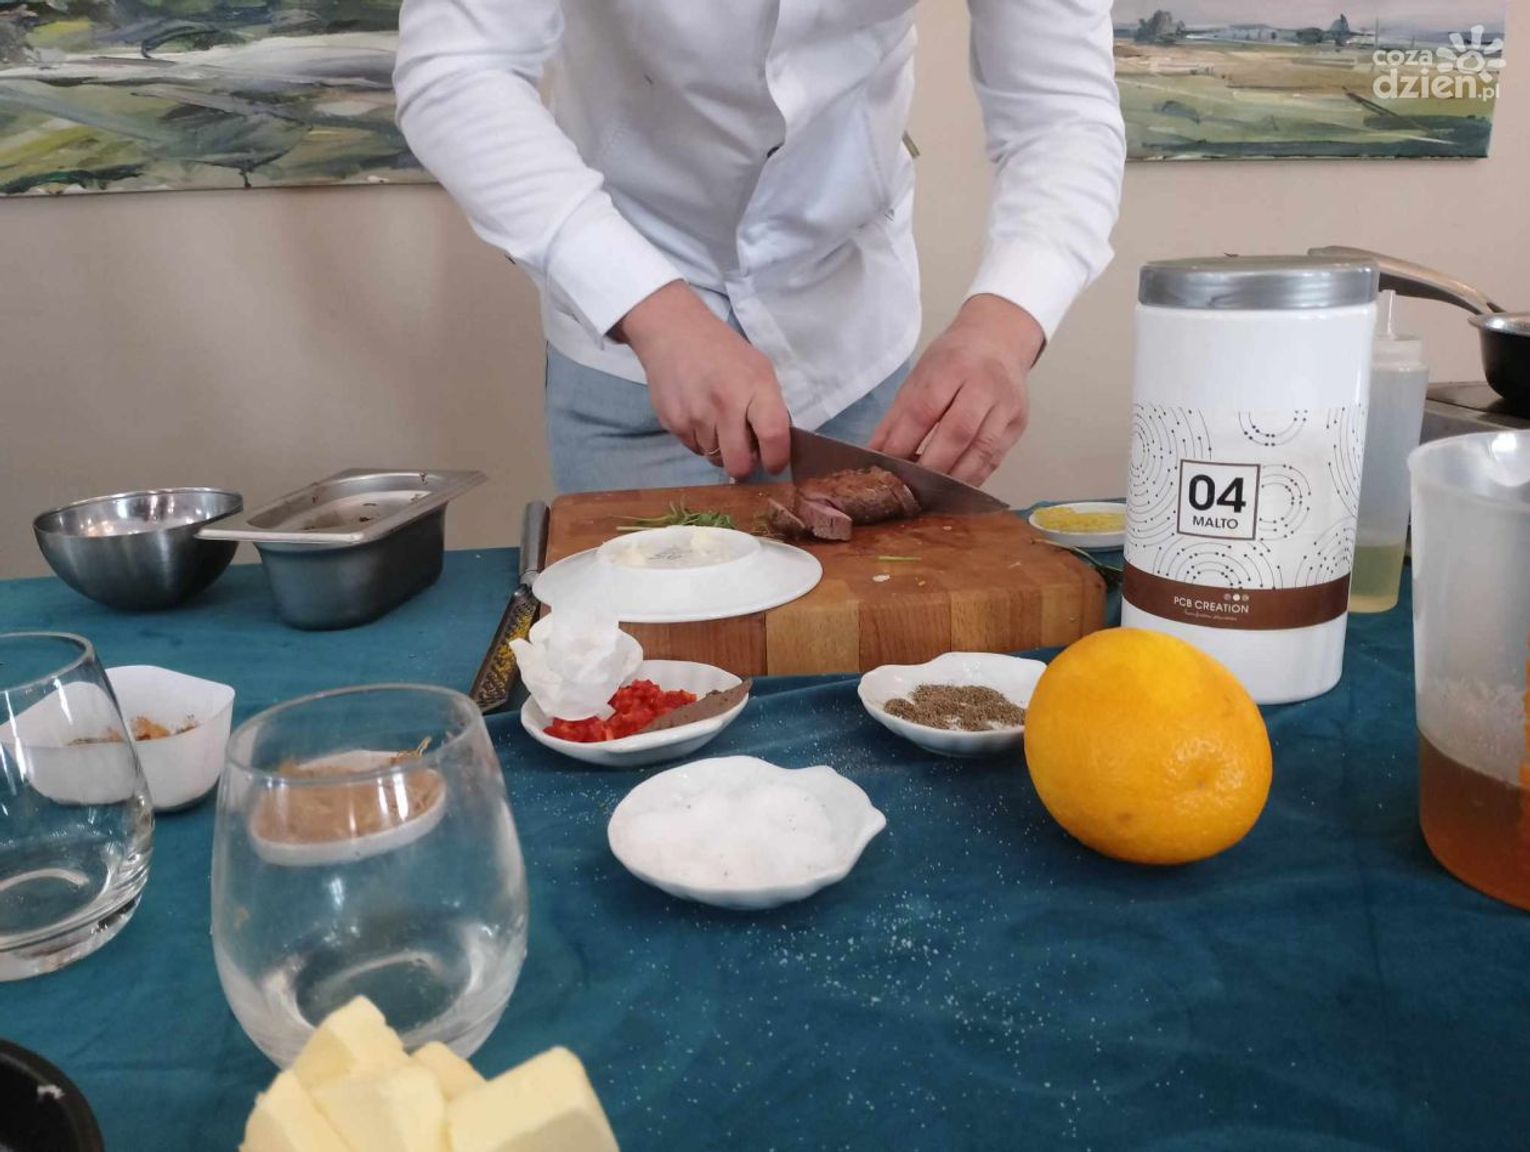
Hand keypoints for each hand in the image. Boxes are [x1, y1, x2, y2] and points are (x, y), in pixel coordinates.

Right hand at [614, 282, 791, 479]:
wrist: (673, 331)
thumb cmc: (723, 351)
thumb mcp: (759, 369)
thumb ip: (769, 406)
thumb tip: (772, 446)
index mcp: (755, 387)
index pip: (773, 437)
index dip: (776, 460)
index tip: (774, 464)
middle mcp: (725, 405)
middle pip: (739, 464)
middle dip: (744, 466)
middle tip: (744, 451)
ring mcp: (696, 416)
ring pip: (715, 458)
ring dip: (720, 448)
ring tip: (716, 420)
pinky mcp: (672, 422)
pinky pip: (693, 448)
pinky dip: (699, 439)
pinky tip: (698, 414)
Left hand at [869, 294, 1044, 484]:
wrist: (999, 341)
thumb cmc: (952, 361)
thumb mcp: (919, 377)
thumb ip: (897, 418)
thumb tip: (875, 455)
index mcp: (953, 366)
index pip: (925, 409)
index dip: (903, 443)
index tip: (887, 468)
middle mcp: (985, 385)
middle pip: (957, 433)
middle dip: (930, 467)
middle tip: (909, 489)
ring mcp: (1006, 406)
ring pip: (981, 452)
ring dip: (952, 480)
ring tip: (929, 496)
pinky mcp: (1018, 425)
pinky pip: (994, 460)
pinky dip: (971, 479)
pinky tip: (953, 490)